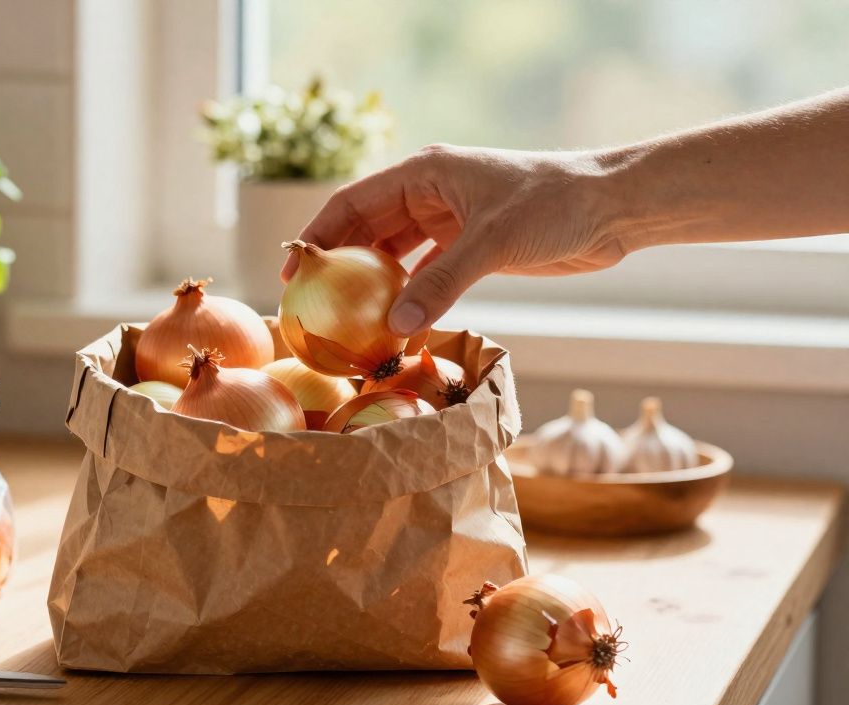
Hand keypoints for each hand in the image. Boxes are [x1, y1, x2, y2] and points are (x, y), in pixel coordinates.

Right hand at [282, 144, 630, 335]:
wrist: (613, 208)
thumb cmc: (554, 204)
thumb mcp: (491, 242)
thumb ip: (440, 284)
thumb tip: (396, 328)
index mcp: (424, 173)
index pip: (352, 202)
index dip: (318, 235)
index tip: (293, 270)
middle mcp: (430, 194)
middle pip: (366, 230)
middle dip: (338, 265)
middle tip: (311, 305)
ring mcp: (449, 222)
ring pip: (394, 255)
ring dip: (372, 285)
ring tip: (345, 320)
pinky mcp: (470, 248)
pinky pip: (424, 275)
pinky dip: (408, 297)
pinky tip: (393, 324)